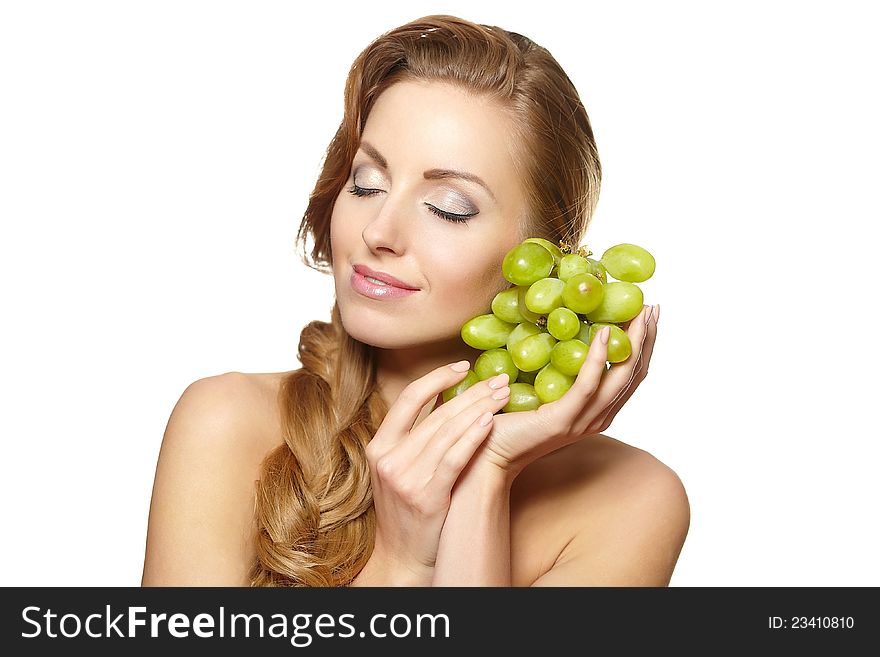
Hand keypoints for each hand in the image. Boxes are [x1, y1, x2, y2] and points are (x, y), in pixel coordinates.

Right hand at [362, 361, 511, 583]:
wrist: (404, 557)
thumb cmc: (408, 509)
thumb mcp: (399, 468)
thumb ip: (414, 436)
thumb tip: (439, 394)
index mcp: (379, 446)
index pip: (408, 398)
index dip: (437, 377)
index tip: (463, 365)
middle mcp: (389, 459)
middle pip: (435, 412)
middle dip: (471, 391)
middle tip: (499, 377)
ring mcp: (406, 477)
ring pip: (447, 431)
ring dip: (480, 407)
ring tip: (504, 394)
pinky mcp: (427, 495)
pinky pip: (454, 457)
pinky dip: (473, 436)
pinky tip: (490, 421)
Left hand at [477, 303, 658, 474]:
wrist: (489, 454)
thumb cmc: (509, 421)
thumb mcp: (542, 392)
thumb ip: (557, 372)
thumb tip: (556, 330)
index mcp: (597, 412)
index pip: (631, 375)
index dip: (644, 345)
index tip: (648, 315)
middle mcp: (598, 417)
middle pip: (634, 374)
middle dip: (647, 338)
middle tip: (653, 307)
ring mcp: (584, 420)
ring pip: (621, 377)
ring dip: (633, 342)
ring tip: (639, 313)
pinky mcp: (564, 419)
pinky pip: (588, 384)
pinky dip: (599, 357)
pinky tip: (604, 332)